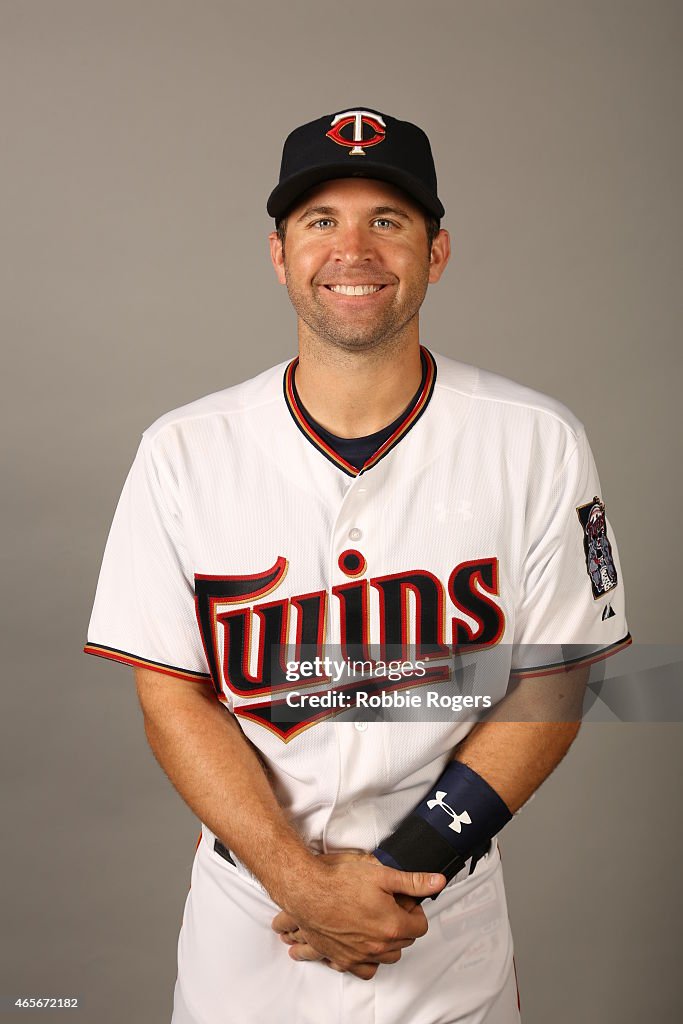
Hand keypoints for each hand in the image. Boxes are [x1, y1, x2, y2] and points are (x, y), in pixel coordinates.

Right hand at [272, 851, 443, 979]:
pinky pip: (365, 970)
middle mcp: (378, 946)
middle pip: (405, 941)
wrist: (307, 891)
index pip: (420, 926)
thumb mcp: (382, 875)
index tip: (405, 901)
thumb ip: (413, 882)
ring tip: (378, 921)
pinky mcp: (343, 959)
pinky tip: (365, 944)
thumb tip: (437, 882)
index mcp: (392, 925)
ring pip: (388, 957)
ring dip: (388, 942)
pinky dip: (369, 960)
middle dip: (402, 924)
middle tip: (389, 905)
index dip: (415, 910)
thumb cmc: (340, 882)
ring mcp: (361, 955)